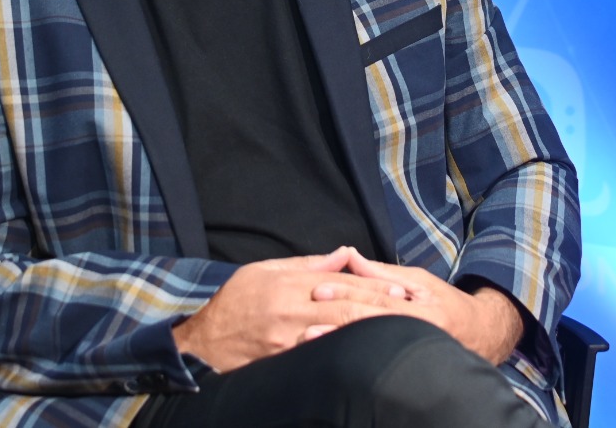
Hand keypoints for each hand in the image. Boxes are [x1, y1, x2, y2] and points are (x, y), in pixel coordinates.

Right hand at [172, 246, 412, 371]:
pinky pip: (322, 354)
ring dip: (370, 329)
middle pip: (346, 308)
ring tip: (399, 328)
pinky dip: (348, 350)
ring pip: (339, 332)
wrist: (204, 344)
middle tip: (410, 308)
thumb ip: (306, 263)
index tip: (400, 289)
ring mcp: (290, 338)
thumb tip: (343, 254)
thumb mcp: (263, 271)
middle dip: (381, 308)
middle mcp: (292, 310)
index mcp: (289, 284)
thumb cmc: (234, 303)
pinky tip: (368, 350)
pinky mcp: (287, 360)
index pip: (341, 284)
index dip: (373, 287)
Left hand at [306, 249, 523, 364]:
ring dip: (339, 344)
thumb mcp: (419, 280)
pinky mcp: (407, 367)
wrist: (481, 334)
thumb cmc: (447, 302)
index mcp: (419, 311)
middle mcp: (416, 334)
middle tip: (304, 323)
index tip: (319, 291)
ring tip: (310, 342)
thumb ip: (382, 273)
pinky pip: (377, 358)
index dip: (346, 295)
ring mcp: (412, 353)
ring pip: (370, 346)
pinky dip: (354, 356)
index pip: (376, 301)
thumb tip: (349, 256)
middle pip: (369, 326)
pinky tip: (333, 357)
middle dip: (335, 323)